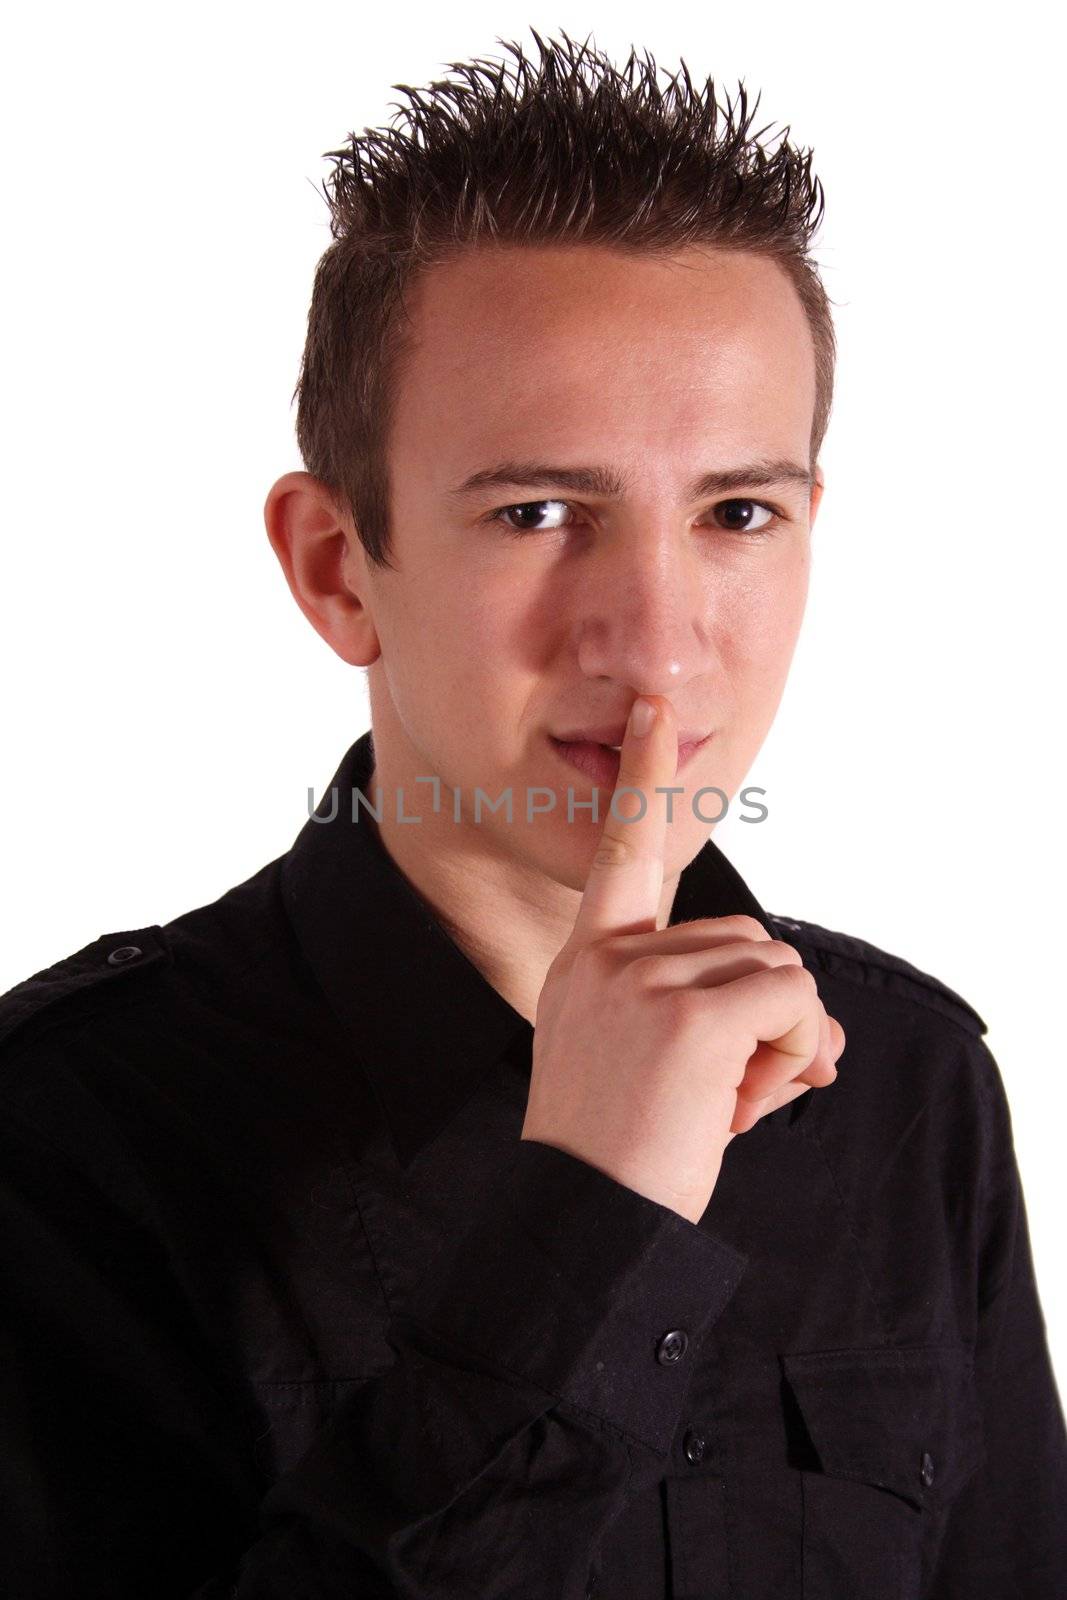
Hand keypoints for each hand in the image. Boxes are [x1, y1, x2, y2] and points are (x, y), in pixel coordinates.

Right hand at [521, 694, 844, 1222]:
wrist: (584, 1226)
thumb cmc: (621, 1158)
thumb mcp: (665, 1073)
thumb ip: (731, 1023)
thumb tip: (827, 1026)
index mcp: (588, 962)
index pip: (624, 855)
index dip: (645, 779)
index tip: (656, 711)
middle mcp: (608, 958)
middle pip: (747, 938)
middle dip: (766, 1014)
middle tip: (727, 1091)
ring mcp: (643, 981)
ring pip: (778, 969)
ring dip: (783, 1040)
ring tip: (724, 1103)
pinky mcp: (689, 1016)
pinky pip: (794, 1002)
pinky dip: (798, 1051)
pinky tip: (745, 1102)